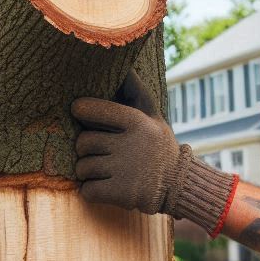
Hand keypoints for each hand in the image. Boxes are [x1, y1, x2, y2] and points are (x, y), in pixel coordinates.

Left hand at [70, 70, 181, 214]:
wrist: (179, 185)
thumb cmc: (158, 146)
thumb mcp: (152, 117)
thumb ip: (135, 93)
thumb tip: (124, 66)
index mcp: (136, 121)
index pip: (92, 109)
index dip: (81, 111)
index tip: (80, 113)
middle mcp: (129, 144)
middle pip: (82, 142)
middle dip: (86, 150)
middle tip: (99, 152)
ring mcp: (124, 170)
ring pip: (82, 168)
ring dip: (88, 172)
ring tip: (105, 171)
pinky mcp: (120, 193)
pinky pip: (87, 190)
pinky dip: (91, 191)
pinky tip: (106, 187)